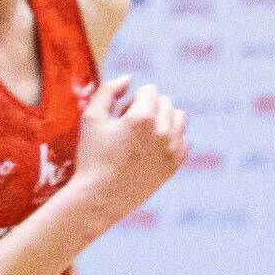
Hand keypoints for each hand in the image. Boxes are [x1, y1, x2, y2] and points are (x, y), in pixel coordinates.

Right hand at [68, 78, 185, 226]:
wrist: (101, 195)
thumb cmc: (92, 155)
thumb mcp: (91, 118)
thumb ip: (108, 91)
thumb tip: (128, 79)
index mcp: (143, 117)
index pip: (150, 90)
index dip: (133, 98)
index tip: (121, 114)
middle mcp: (164, 131)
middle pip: (165, 102)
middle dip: (148, 107)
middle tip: (128, 125)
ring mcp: (174, 148)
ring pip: (179, 118)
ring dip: (163, 119)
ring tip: (142, 133)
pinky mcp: (177, 163)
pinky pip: (183, 139)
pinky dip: (170, 138)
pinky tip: (151, 148)